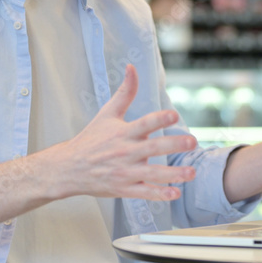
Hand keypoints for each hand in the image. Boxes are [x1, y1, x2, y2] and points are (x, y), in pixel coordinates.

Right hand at [33, 64, 196, 200]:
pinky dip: (159, 194)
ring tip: (191, 172)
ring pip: (152, 174)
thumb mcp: (107, 113)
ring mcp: (125, 172)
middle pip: (152, 148)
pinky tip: (175, 192)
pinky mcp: (125, 189)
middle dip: (173, 145)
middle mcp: (125, 152)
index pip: (143, 123)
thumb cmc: (91, 139)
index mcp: (123, 133)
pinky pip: (145, 193)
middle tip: (192, 141)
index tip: (174, 115)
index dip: (158, 119)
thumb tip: (132, 67)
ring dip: (173, 174)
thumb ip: (125, 92)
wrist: (69, 168)